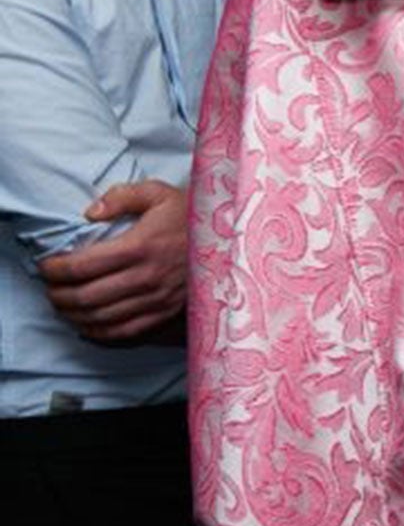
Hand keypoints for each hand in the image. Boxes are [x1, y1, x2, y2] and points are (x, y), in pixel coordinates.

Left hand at [37, 179, 189, 343]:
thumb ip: (122, 196)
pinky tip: (86, 324)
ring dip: (73, 314)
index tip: (47, 266)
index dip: (55, 269)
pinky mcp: (166, 313)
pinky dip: (98, 332)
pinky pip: (124, 331)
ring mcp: (157, 299)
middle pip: (85, 296)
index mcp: (140, 246)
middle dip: (58, 294)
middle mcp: (146, 277)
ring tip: (62, 304)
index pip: (81, 266)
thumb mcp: (160, 193)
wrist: (234, 240)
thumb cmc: (194, 216)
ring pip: (100, 317)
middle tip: (49, 287)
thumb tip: (90, 213)